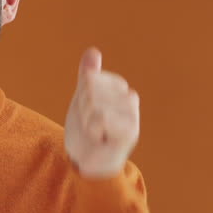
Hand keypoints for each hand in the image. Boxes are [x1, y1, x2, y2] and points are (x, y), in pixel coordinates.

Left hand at [64, 47, 139, 177]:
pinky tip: (101, 140)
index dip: (80, 97)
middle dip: (82, 109)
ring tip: (95, 134)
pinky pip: (100, 118)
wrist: (89, 162)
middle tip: (90, 126)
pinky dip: (92, 130)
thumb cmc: (86, 131)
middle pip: (91, 89)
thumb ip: (89, 76)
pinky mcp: (131, 131)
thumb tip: (93, 51)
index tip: (87, 113)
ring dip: (86, 122)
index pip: (90, 78)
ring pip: (94, 103)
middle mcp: (130, 98)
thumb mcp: (83, 99)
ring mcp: (132, 115)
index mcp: (119, 88)